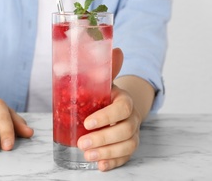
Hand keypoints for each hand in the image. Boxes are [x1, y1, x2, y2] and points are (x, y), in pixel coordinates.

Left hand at [77, 48, 142, 170]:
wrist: (116, 104)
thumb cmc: (104, 93)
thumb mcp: (102, 81)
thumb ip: (104, 68)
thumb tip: (115, 48)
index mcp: (124, 99)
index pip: (121, 109)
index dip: (106, 117)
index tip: (87, 123)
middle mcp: (131, 117)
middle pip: (125, 131)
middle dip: (103, 139)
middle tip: (82, 143)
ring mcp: (132, 133)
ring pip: (127, 146)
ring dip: (107, 153)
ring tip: (87, 155)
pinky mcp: (127, 145)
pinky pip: (125, 157)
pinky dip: (114, 162)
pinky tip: (100, 165)